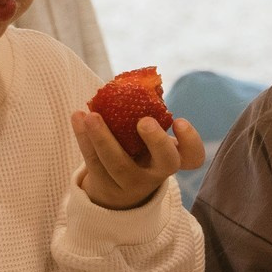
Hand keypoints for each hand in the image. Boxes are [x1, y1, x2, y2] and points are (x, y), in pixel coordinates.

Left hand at [72, 110, 203, 211]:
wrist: (117, 190)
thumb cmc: (139, 151)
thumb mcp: (149, 138)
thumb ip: (150, 114)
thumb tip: (144, 81)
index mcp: (173, 158)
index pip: (193, 156)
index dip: (191, 140)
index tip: (179, 121)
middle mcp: (157, 173)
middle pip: (166, 162)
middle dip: (156, 141)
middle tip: (144, 121)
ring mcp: (132, 183)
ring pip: (119, 164)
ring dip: (103, 139)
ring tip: (91, 116)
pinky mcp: (106, 185)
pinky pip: (94, 162)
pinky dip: (84, 139)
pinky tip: (78, 118)